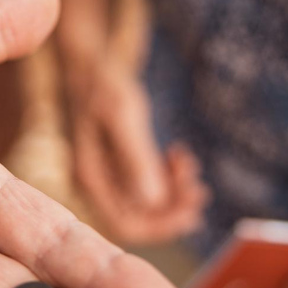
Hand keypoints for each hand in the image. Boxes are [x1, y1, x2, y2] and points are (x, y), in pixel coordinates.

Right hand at [68, 59, 209, 244]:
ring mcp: (103, 176)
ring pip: (143, 202)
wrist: (86, 61)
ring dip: (172, 191)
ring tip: (188, 164)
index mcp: (90, 178)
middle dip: (172, 208)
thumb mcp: (123, 115)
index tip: (193, 212)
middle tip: (200, 188)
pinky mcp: (114, 165)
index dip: (161, 226)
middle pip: (137, 218)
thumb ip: (136, 159)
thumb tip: (153, 201)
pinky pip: (143, 184)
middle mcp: (94, 184)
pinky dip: (164, 176)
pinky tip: (177, 155)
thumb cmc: (102, 82)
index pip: (125, 225)